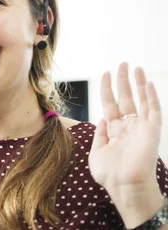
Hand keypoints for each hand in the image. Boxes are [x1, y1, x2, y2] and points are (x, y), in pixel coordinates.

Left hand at [89, 63, 163, 226]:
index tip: (105, 73)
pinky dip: (152, 97)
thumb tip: (101, 119)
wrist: (125, 186)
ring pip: (141, 100)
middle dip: (124, 80)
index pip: (111, 103)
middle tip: (123, 63)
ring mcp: (140, 127)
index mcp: (114, 129)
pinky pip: (153, 110)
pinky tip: (148, 83)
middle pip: (126, 97)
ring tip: (136, 67)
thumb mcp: (97, 152)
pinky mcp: (152, 131)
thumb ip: (99, 134)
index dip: (108, 88)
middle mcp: (128, 126)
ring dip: (139, 83)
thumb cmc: (109, 174)